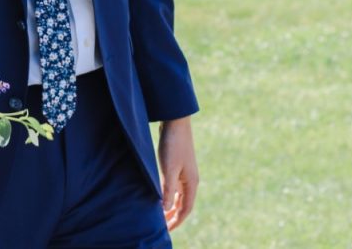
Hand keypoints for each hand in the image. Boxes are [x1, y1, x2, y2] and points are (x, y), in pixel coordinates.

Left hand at [158, 116, 198, 230]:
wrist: (176, 121)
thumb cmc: (173, 144)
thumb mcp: (169, 169)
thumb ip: (168, 189)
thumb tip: (166, 208)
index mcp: (191, 183)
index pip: (186, 208)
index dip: (176, 220)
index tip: (166, 230)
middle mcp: (190, 180)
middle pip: (183, 203)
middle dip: (173, 216)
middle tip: (162, 226)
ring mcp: (184, 172)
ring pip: (179, 195)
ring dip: (171, 206)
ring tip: (159, 214)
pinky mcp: (178, 165)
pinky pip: (174, 186)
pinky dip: (168, 194)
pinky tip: (159, 195)